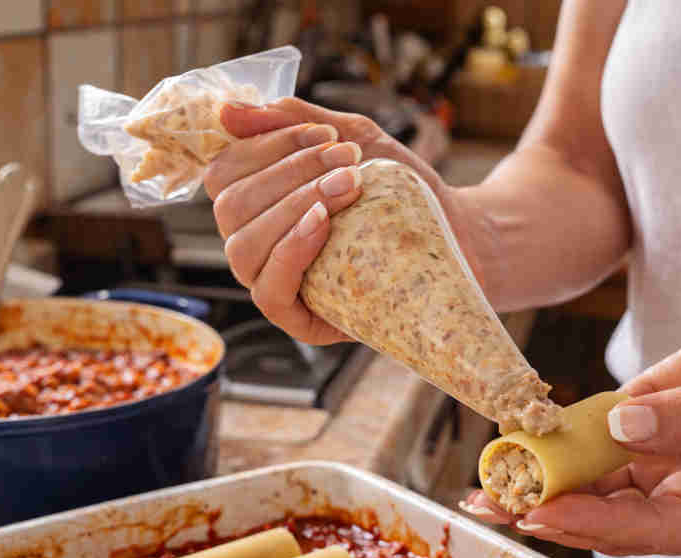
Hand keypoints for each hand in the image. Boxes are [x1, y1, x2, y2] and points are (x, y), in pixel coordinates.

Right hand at [205, 98, 485, 343]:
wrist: (455, 232)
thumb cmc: (398, 189)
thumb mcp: (350, 139)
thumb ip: (292, 121)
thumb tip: (227, 113)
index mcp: (257, 204)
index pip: (225, 174)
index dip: (265, 147)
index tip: (325, 133)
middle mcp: (256, 245)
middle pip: (230, 208)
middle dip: (289, 174)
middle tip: (347, 161)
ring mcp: (274, 284)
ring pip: (243, 247)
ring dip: (294, 206)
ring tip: (348, 185)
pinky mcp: (301, 320)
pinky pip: (269, 291)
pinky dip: (291, 250)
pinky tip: (323, 222)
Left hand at [461, 319, 680, 557]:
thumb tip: (621, 425)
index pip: (643, 529)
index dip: (588, 520)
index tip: (538, 509)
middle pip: (603, 520)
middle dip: (543, 511)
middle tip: (487, 504)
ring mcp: (659, 482)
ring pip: (588, 492)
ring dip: (535, 487)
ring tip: (480, 488)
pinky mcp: (641, 449)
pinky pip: (591, 454)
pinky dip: (553, 452)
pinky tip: (510, 451)